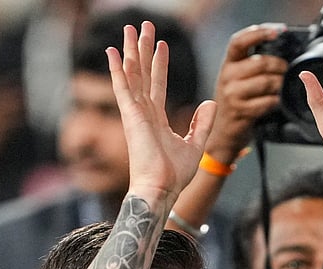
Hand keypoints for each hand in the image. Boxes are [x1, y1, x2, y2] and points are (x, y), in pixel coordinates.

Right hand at [106, 22, 215, 201]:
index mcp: (157, 119)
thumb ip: (203, 123)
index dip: (159, 64)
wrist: (163, 188)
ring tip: (130, 28)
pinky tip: (112, 51)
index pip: (157, 84)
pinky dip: (117, 69)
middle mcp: (144, 112)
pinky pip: (123, 87)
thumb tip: (211, 103)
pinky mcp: (131, 116)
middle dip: (142, 48)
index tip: (161, 45)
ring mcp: (135, 113)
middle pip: (142, 73)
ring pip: (132, 74)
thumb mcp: (196, 143)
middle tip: (142, 26)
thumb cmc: (175, 174)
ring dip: (131, 50)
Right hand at [207, 24, 288, 159]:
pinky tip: (276, 103)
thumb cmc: (236, 103)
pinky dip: (276, 102)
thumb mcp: (238, 80)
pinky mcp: (241, 111)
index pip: (239, 41)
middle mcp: (227, 76)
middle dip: (280, 66)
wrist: (223, 132)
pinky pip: (267, 102)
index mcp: (228, 64)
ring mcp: (232, 94)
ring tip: (282, 87)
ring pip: (266, 82)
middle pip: (260, 62)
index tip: (276, 31)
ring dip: (280, 84)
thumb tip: (281, 52)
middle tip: (287, 70)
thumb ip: (253, 65)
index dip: (258, 33)